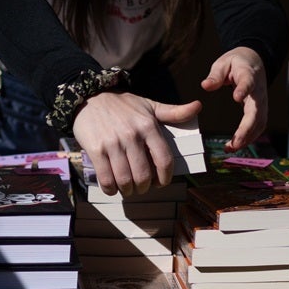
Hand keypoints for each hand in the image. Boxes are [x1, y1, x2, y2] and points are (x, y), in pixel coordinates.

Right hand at [72, 91, 203, 195]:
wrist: (90, 97)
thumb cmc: (123, 105)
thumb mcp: (150, 106)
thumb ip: (174, 112)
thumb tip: (198, 107)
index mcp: (149, 126)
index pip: (164, 160)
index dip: (165, 178)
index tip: (161, 182)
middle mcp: (132, 135)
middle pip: (144, 175)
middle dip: (144, 187)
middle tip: (142, 187)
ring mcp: (113, 143)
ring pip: (125, 180)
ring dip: (128, 190)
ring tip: (128, 188)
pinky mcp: (96, 150)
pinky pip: (106, 179)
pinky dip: (111, 189)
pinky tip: (113, 187)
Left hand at [200, 46, 267, 150]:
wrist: (254, 62)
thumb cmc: (236, 63)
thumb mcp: (223, 63)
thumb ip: (216, 75)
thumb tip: (206, 85)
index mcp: (248, 75)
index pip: (248, 82)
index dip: (243, 90)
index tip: (236, 97)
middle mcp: (258, 91)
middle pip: (257, 110)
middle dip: (247, 128)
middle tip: (235, 141)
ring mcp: (262, 102)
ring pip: (259, 122)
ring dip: (247, 137)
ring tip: (232, 147)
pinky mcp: (261, 110)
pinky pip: (258, 126)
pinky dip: (249, 137)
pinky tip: (236, 145)